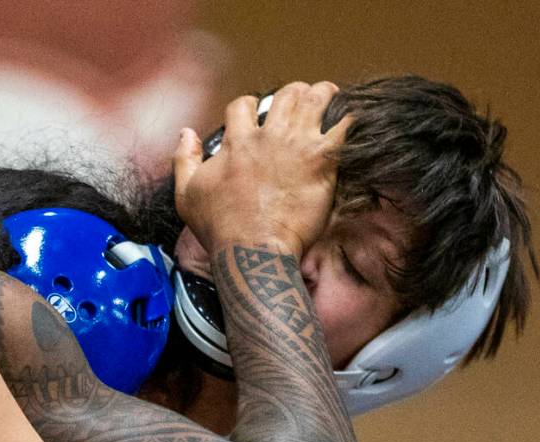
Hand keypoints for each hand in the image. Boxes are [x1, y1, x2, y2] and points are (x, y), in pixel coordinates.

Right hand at [174, 81, 350, 257]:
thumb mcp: (187, 195)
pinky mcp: (322, 160)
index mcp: (237, 141)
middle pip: (286, 94)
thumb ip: (185, 160)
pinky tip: (354, 122)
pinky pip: (345, 126)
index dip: (251, 106)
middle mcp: (268, 136)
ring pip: (317, 99)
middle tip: (303, 103)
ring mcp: (297, 145)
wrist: (252, 250)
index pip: (243, 104)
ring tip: (331, 100)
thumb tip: (186, 133)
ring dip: (324, 96)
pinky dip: (351, 119)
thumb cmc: (220, 229)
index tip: (258, 116)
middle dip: (295, 94)